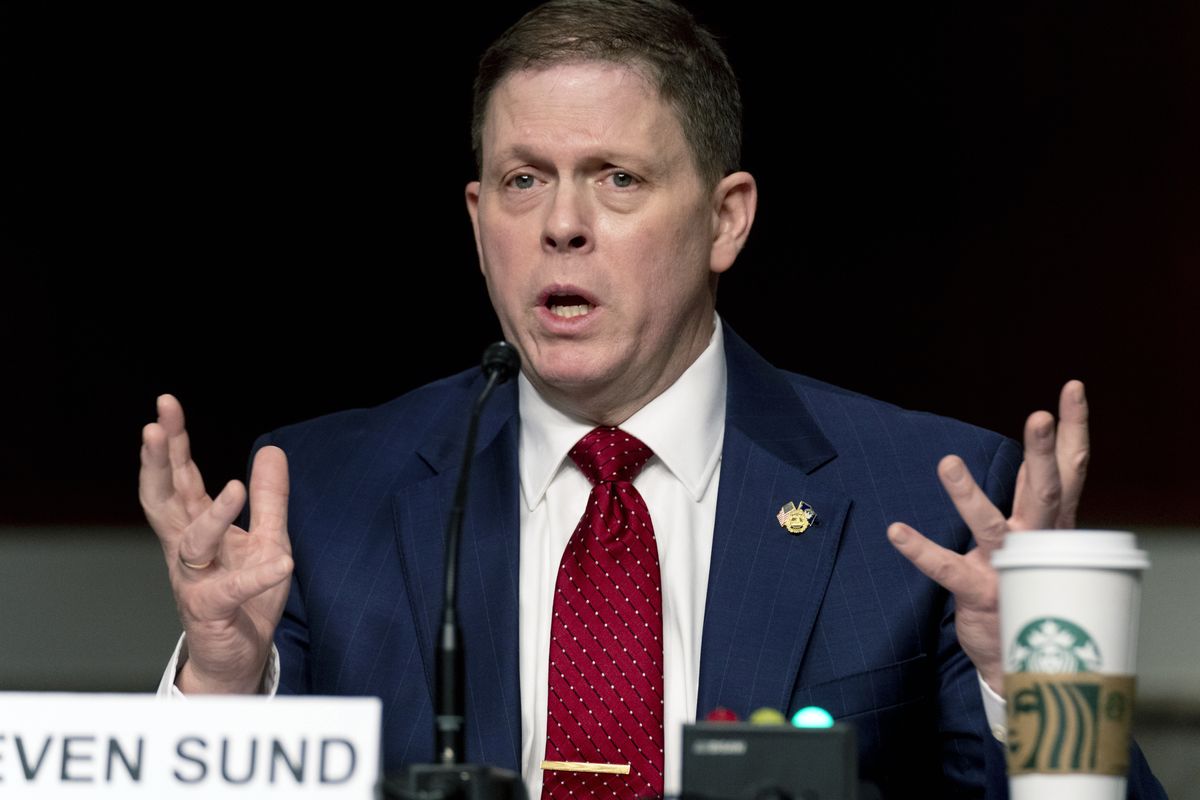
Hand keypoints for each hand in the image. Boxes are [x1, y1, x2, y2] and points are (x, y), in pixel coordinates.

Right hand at [139, 394, 293, 693]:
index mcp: (195, 526)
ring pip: (194, 543)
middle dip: (158, 463)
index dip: (172, 442)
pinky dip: (258, 576)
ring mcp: (195, 580)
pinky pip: (234, 591)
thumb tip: (272, 449)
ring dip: (214, 515)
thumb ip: (270, 498)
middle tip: (154, 428)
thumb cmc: (246, 595)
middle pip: (164, 500)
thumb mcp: (267, 537)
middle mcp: (187, 549)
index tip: (165, 404)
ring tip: (235, 489)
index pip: (180, 477)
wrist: (239, 657)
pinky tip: (284, 562)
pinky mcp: (212, 611)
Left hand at [886, 381, 1088, 692]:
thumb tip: (1040, 452)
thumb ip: (1037, 497)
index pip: (1070, 468)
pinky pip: (946, 568)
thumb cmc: (1028, 584)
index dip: (1073, 428)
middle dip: (1042, 453)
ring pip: (990, 525)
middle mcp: (1036, 541)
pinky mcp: (979, 593)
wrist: (1022, 660)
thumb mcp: (1042, 538)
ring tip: (947, 463)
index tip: (1071, 387)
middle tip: (1039, 415)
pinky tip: (896, 529)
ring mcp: (1007, 568)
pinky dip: (920, 548)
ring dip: (968, 495)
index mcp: (1053, 524)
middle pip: (1044, 491)